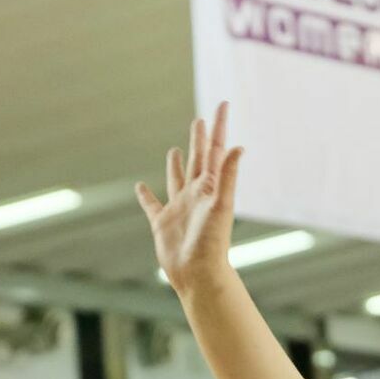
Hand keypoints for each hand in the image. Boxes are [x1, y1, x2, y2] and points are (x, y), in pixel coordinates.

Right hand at [136, 104, 243, 297]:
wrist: (198, 273)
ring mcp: (179, 208)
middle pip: (198, 159)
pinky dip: (145, 195)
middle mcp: (196, 194)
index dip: (219, 127)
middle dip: (200, 139)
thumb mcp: (221, 205)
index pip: (216, 150)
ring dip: (177, 164)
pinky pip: (152, 205)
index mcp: (211, 186)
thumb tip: (239, 147)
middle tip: (200, 120)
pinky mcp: (162, 223)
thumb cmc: (212, 242)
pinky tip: (140, 186)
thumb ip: (228, 175)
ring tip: (176, 150)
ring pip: (177, 179)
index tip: (223, 105)